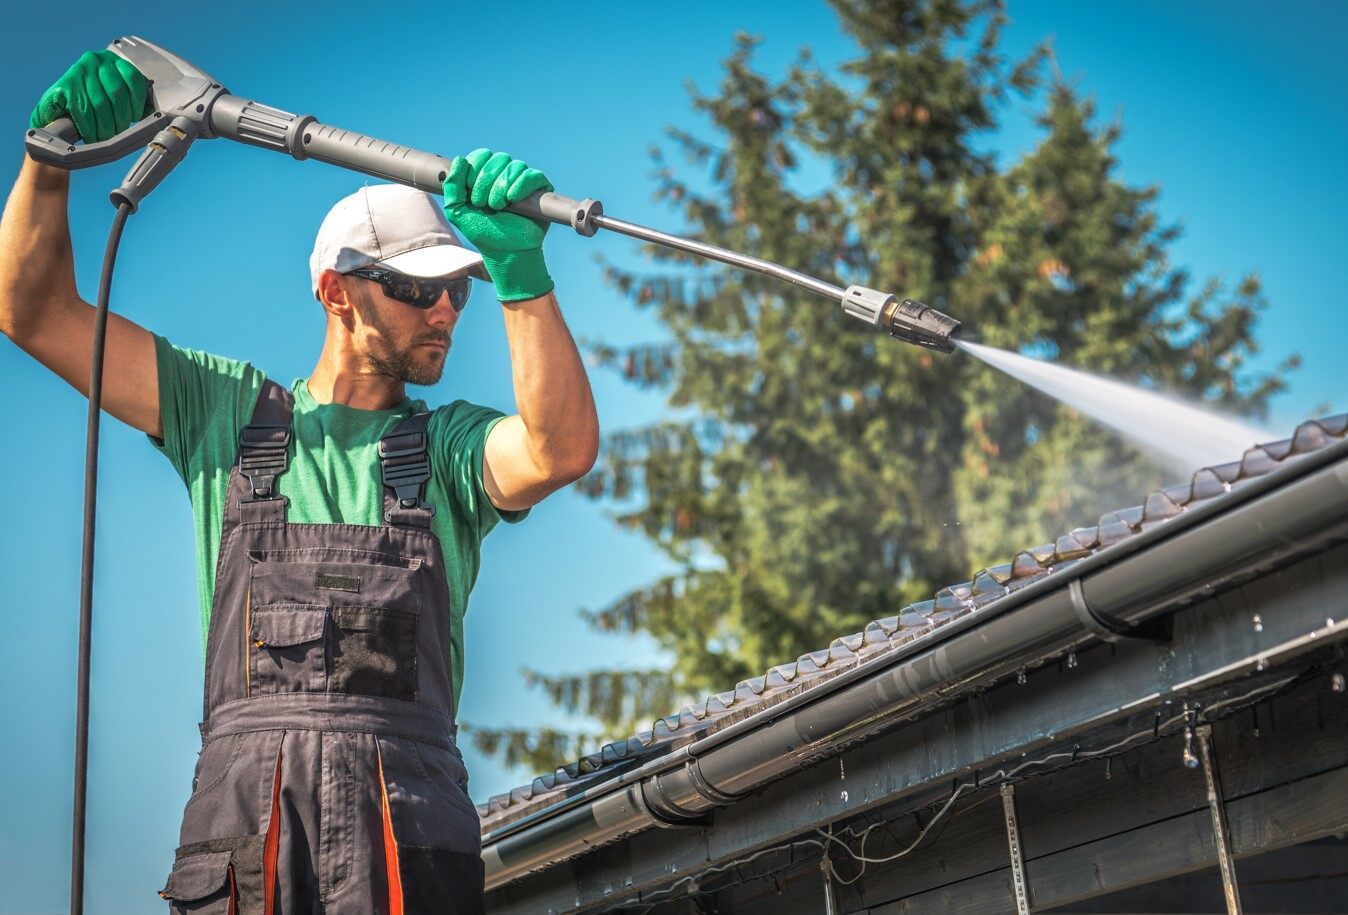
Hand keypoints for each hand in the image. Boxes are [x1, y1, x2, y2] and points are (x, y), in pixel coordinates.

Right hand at [30, 50, 149, 142]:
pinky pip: (83, 111)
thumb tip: (155, 113)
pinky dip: (90, 128)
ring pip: (101, 104)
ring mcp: (78, 71)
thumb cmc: (90, 106)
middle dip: (121, 119)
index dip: (138, 103)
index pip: (134, 79)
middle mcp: (95, 61)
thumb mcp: (114, 96)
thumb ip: (132, 99)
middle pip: (118, 94)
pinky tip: (91, 135)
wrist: (55, 113)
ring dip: (106, 126)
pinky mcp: (63, 86)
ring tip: (105, 136)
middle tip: (118, 132)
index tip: (136, 118)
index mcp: (113, 61)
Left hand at [442, 148, 553, 302]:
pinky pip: (532, 175)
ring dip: (502, 187)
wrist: (506, 252)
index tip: (472, 195)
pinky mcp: (541, 189)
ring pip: (515, 166)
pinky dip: (521, 186)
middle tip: (484, 204)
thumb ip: (452, 186)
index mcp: (486, 175)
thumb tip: (460, 159)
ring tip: (498, 207)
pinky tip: (513, 200)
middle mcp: (505, 174)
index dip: (475, 170)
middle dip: (486, 181)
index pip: (482, 155)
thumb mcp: (457, 211)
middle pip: (498, 158)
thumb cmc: (483, 232)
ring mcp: (523, 181)